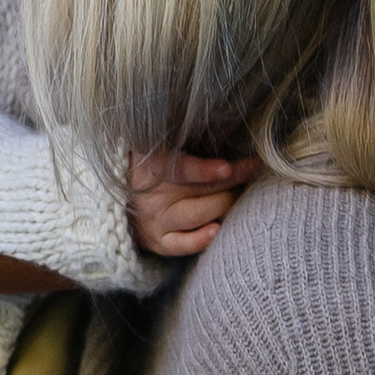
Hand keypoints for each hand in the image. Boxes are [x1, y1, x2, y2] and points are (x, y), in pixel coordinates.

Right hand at [130, 146, 257, 259]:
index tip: (228, 167)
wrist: (122, 198)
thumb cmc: (151, 165)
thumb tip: (225, 130)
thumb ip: (185, 142)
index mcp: (151, 166)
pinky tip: (217, 229)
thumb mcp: (161, 147)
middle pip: (201, 190)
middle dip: (233, 179)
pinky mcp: (160, 242)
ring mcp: (156, 221)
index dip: (203, 169)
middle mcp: (153, 195)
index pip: (178, 168)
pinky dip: (201, 238)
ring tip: (239, 193)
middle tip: (251, 168)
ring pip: (198, 215)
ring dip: (225, 203)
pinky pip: (183, 244)